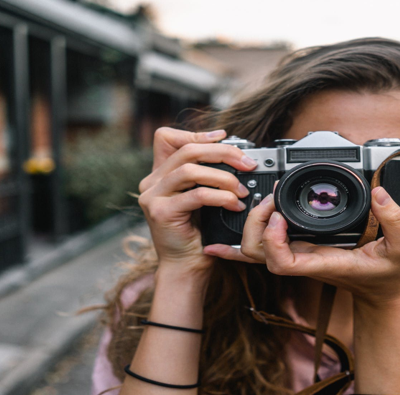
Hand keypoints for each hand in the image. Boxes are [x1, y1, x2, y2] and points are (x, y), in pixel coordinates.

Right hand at [137, 127, 257, 276]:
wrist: (186, 266)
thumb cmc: (199, 233)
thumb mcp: (203, 198)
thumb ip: (208, 175)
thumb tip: (236, 155)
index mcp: (160, 174)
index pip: (168, 138)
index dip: (196, 134)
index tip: (224, 136)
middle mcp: (151, 182)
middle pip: (187, 151)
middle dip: (223, 153)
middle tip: (247, 164)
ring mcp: (153, 196)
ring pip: (190, 170)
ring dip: (224, 177)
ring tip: (242, 190)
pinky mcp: (161, 212)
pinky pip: (196, 195)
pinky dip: (221, 197)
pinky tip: (234, 204)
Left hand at [203, 187, 399, 305]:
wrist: (388, 294)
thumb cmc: (394, 275)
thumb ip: (395, 220)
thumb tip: (379, 193)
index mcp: (326, 263)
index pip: (283, 262)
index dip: (272, 240)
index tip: (280, 215)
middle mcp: (307, 261)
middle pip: (258, 254)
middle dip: (255, 225)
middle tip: (272, 199)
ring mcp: (303, 257)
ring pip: (257, 251)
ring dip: (252, 225)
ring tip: (268, 199)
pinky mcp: (304, 251)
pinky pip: (269, 247)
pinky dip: (253, 234)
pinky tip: (233, 231)